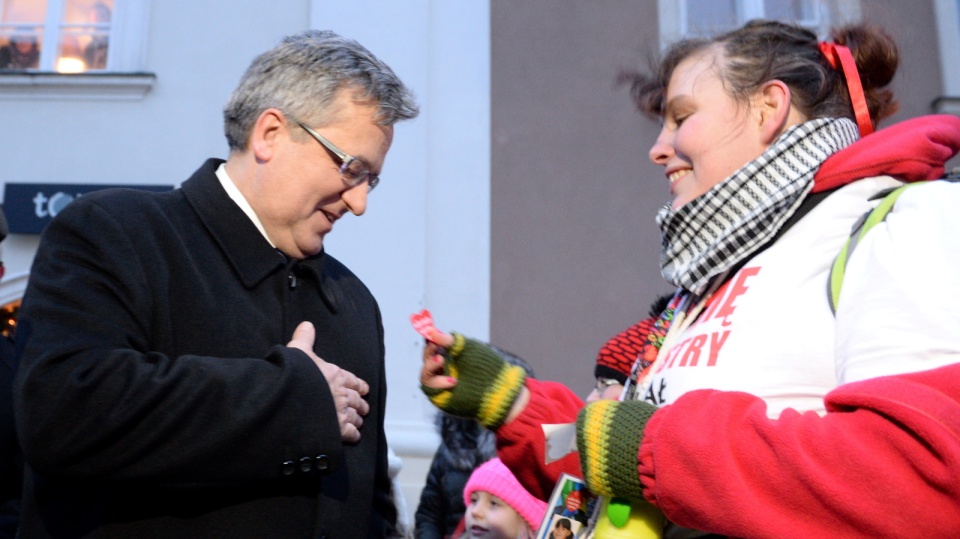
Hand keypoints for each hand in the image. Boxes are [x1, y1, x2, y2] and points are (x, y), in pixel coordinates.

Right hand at [288, 321, 369, 442]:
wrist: (290, 397)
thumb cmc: (295, 374)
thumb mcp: (298, 351)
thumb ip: (304, 339)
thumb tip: (307, 324)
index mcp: (336, 375)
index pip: (353, 381)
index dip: (359, 386)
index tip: (364, 389)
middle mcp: (342, 394)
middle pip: (357, 400)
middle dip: (360, 404)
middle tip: (364, 408)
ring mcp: (341, 412)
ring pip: (355, 417)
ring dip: (357, 419)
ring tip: (359, 421)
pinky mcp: (337, 429)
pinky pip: (350, 433)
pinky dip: (353, 435)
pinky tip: (353, 436)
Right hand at [415, 326, 525, 428]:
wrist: (500, 389)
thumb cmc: (487, 367)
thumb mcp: (468, 349)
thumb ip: (450, 341)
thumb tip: (431, 331)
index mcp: (449, 357)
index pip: (432, 348)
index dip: (430, 342)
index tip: (431, 336)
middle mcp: (443, 370)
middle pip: (426, 361)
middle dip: (428, 352)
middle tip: (435, 346)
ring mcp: (442, 385)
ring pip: (425, 376)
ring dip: (429, 367)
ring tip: (441, 360)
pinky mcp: (443, 398)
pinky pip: (432, 391)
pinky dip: (439, 384)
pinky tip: (452, 381)